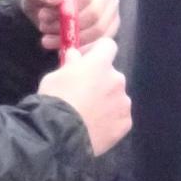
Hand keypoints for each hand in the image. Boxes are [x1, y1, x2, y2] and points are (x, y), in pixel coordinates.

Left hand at [22, 0, 119, 50]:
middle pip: (95, 12)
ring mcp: (112, 3)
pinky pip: (103, 39)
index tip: (45, 15)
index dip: (67, 10)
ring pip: (99, 28)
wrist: (46, 10)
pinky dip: (82, 46)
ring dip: (73, 38)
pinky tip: (64, 45)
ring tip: (51, 37)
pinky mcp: (114, 22)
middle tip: (46, 28)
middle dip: (68, 26)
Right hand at [38, 36, 131, 156]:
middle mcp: (117, 79)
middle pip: (112, 75)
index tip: (87, 61)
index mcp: (100, 63)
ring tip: (89, 115)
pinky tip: (96, 127)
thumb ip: (70, 64)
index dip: (98, 52)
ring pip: (117, 96)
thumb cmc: (55, 99)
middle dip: (100, 81)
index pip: (108, 46)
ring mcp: (124, 102)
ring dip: (107, 101)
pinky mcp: (126, 123)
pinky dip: (111, 119)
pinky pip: (120, 116)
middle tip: (84, 95)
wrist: (61, 134)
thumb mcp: (55, 76)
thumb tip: (76, 56)